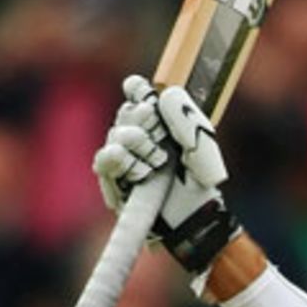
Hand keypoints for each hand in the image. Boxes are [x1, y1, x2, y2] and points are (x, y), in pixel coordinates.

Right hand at [93, 75, 239, 277]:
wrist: (194, 217)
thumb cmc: (198, 181)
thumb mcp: (201, 145)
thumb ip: (186, 118)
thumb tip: (163, 94)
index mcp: (157, 121)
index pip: (138, 92)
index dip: (138, 89)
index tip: (143, 93)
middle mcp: (136, 135)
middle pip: (126, 112)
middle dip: (143, 121)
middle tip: (162, 139)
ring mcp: (122, 157)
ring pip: (115, 135)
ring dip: (137, 145)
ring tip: (158, 164)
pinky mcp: (113, 180)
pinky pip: (104, 160)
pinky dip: (119, 161)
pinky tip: (139, 171)